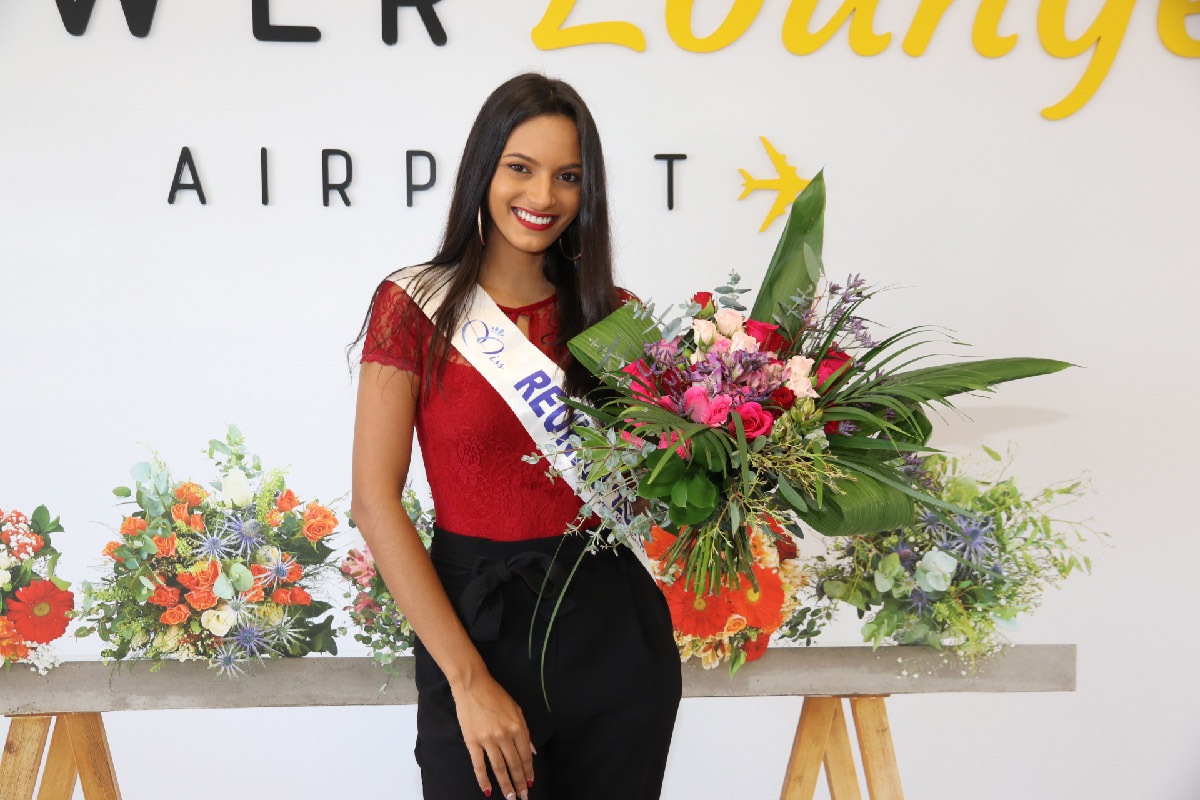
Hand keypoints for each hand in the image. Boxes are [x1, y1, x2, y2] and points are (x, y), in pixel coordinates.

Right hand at [451, 672, 534, 798]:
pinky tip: (487, 790)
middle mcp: (504, 735)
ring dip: (505, 784)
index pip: (526, 756)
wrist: (473, 685)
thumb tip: (533, 752)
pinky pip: (479, 764)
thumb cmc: (496, 695)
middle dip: (519, 783)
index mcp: (518, 727)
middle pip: (514, 765)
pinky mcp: (472, 740)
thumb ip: (525, 732)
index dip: (529, 772)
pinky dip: (483, 779)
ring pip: (499, 768)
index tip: (530, 784)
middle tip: (522, 797)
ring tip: (510, 797)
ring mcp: (488, 739)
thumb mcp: (517, 709)